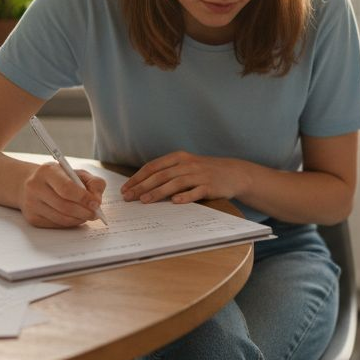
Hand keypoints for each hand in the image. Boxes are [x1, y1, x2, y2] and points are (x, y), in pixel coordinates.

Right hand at [19, 161, 106, 227]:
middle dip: (84, 212)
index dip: (84, 198)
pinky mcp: (33, 218)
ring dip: (79, 219)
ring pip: (61, 218)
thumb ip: (93, 183)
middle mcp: (35, 187)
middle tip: (95, 214)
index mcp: (48, 171)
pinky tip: (75, 218)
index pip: (66, 188)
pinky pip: (56, 224)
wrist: (31, 183)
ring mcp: (32, 204)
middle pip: (64, 206)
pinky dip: (70, 223)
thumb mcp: (77, 173)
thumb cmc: (59, 178)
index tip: (96, 203)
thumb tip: (97, 200)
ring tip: (87, 216)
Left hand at [122, 151, 249, 204]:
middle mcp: (187, 164)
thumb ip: (167, 172)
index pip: (153, 167)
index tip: (125, 188)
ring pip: (174, 183)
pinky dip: (185, 196)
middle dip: (142, 186)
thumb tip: (143, 185)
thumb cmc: (205, 171)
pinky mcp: (210, 186)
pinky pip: (195, 191)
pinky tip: (175, 202)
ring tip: (144, 201)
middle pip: (160, 175)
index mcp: (178, 158)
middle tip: (128, 197)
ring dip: (158, 192)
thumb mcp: (186, 166)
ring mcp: (199, 175)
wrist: (234, 173)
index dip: (138, 177)